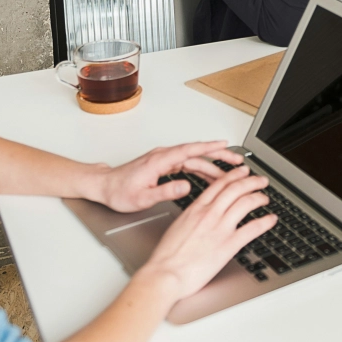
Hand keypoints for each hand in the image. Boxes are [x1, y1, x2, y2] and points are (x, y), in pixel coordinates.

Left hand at [94, 141, 246, 212]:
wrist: (104, 187)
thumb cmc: (119, 192)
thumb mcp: (143, 197)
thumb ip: (166, 191)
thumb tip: (186, 186)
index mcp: (159, 161)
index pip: (190, 151)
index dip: (209, 147)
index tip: (226, 145)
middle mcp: (163, 156)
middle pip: (195, 153)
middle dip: (218, 155)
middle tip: (237, 160)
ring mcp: (163, 160)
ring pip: (192, 159)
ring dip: (211, 164)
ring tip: (229, 172)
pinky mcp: (162, 165)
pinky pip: (186, 164)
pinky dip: (200, 168)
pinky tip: (209, 176)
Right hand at [138, 166, 276, 296]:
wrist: (165, 274)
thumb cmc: (166, 256)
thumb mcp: (178, 227)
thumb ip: (192, 217)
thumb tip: (200, 215)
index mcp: (195, 209)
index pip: (219, 185)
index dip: (234, 175)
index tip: (242, 171)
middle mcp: (209, 214)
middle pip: (235, 189)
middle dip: (251, 181)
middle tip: (261, 180)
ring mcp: (220, 228)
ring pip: (245, 203)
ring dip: (259, 197)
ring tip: (265, 197)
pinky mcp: (228, 245)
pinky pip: (252, 228)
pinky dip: (265, 221)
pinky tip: (271, 219)